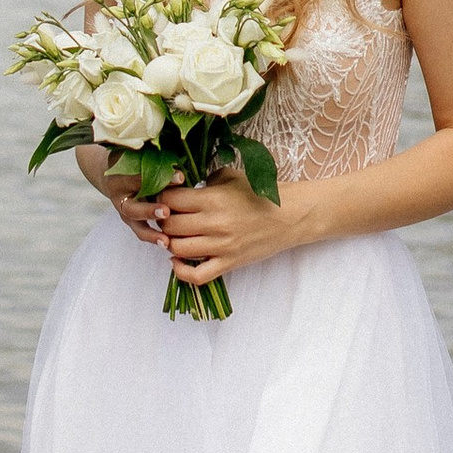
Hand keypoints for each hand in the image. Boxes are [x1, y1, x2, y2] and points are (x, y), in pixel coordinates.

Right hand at [78, 145, 173, 245]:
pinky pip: (142, 233)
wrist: (110, 172)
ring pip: (137, 226)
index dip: (160, 178)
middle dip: (149, 211)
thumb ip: (155, 160)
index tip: (181, 178)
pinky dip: (154, 239)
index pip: (139, 177)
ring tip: (165, 241)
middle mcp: (120, 197)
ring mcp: (125, 212)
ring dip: (151, 234)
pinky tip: (169, 244)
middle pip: (133, 208)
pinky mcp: (132, 222)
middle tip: (166, 212)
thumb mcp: (139, 155)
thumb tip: (182, 168)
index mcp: (120, 176)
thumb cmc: (131, 160)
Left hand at [153, 166, 311, 291]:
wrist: (290, 216)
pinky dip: (180, 271)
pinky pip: (196, 275)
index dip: (162, 198)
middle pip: (169, 226)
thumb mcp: (231, 177)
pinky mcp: (228, 263)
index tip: (165, 198)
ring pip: (177, 249)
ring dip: (169, 243)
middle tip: (166, 217)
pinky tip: (177, 260)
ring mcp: (221, 246)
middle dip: (162, 221)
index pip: (170, 201)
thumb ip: (206, 180)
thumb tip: (183, 188)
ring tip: (173, 236)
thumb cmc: (261, 194)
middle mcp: (213, 223)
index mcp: (213, 199)